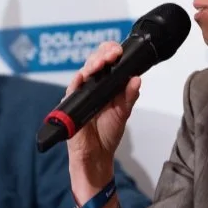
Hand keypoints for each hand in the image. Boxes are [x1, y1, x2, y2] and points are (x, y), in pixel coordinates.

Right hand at [65, 41, 141, 195]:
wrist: (96, 154)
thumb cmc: (108, 134)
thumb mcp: (123, 112)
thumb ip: (129, 96)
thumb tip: (136, 79)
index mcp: (107, 84)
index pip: (106, 60)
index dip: (111, 52)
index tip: (118, 52)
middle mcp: (93, 85)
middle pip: (94, 61)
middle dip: (102, 54)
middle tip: (111, 55)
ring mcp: (81, 93)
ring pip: (83, 71)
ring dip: (92, 65)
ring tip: (101, 63)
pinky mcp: (71, 104)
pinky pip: (72, 90)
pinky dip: (76, 82)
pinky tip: (82, 76)